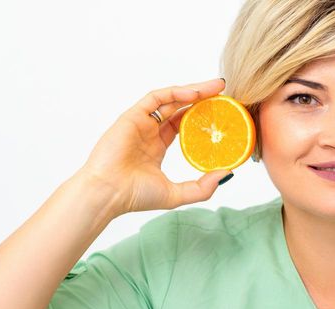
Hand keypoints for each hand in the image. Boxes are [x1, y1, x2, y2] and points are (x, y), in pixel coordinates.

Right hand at [74, 78, 231, 216]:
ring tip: (216, 86)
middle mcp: (149, 132)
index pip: (184, 125)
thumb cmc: (134, 196)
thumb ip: (202, 187)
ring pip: (171, 99)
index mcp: (157, 146)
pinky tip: (194, 93)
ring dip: (194, 90)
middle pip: (180, 108)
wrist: (108, 194)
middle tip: (225, 92)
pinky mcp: (132, 116)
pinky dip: (175, 92)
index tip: (224, 114)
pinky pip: (156, 98)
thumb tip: (227, 174)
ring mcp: (141, 122)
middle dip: (203, 98)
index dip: (203, 117)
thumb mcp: (176, 194)